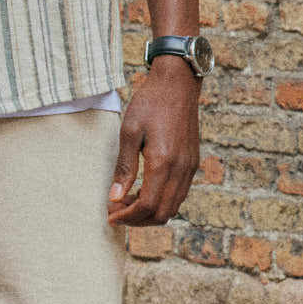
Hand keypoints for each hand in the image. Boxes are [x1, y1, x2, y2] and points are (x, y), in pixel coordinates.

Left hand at [108, 58, 200, 227]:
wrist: (178, 84)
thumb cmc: (150, 103)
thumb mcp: (129, 131)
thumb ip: (124, 167)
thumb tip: (115, 197)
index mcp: (164, 162)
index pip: (147, 206)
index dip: (127, 216)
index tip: (110, 214)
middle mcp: (181, 169)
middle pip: (161, 213)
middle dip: (137, 219)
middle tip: (116, 210)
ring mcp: (190, 167)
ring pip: (173, 207)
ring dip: (149, 212)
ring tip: (127, 202)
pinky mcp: (192, 163)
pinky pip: (179, 194)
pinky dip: (161, 201)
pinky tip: (143, 191)